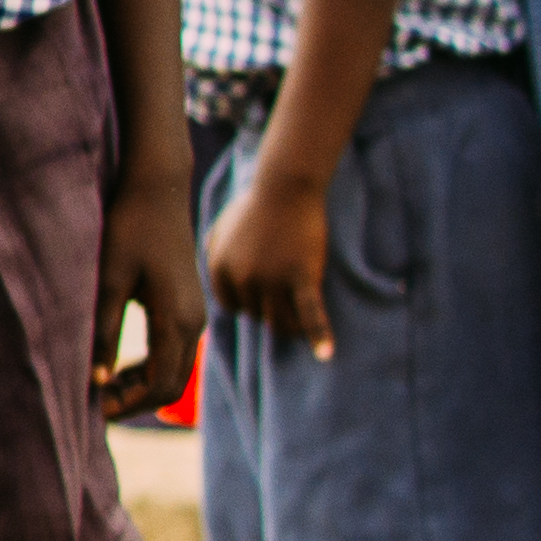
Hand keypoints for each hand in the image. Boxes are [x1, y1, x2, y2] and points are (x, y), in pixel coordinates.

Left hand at [99, 164, 210, 404]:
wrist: (159, 189)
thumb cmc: (129, 228)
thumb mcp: (109, 279)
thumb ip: (104, 330)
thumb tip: (96, 380)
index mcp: (176, 319)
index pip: (161, 386)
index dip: (128, 404)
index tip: (93, 410)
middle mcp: (193, 323)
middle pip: (171, 385)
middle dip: (134, 401)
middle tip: (93, 404)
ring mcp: (194, 316)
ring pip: (173, 371)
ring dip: (140, 385)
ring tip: (100, 387)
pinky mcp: (187, 308)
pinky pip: (173, 352)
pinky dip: (148, 367)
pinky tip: (117, 365)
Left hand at [203, 166, 334, 357]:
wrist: (285, 186)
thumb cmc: (254, 207)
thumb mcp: (221, 230)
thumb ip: (214, 258)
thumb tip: (215, 287)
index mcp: (219, 268)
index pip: (232, 305)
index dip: (248, 301)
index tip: (261, 292)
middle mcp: (242, 278)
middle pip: (257, 314)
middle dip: (270, 307)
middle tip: (285, 293)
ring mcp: (272, 280)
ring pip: (280, 321)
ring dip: (290, 326)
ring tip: (301, 328)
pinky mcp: (302, 277)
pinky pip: (310, 315)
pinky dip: (319, 335)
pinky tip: (326, 355)